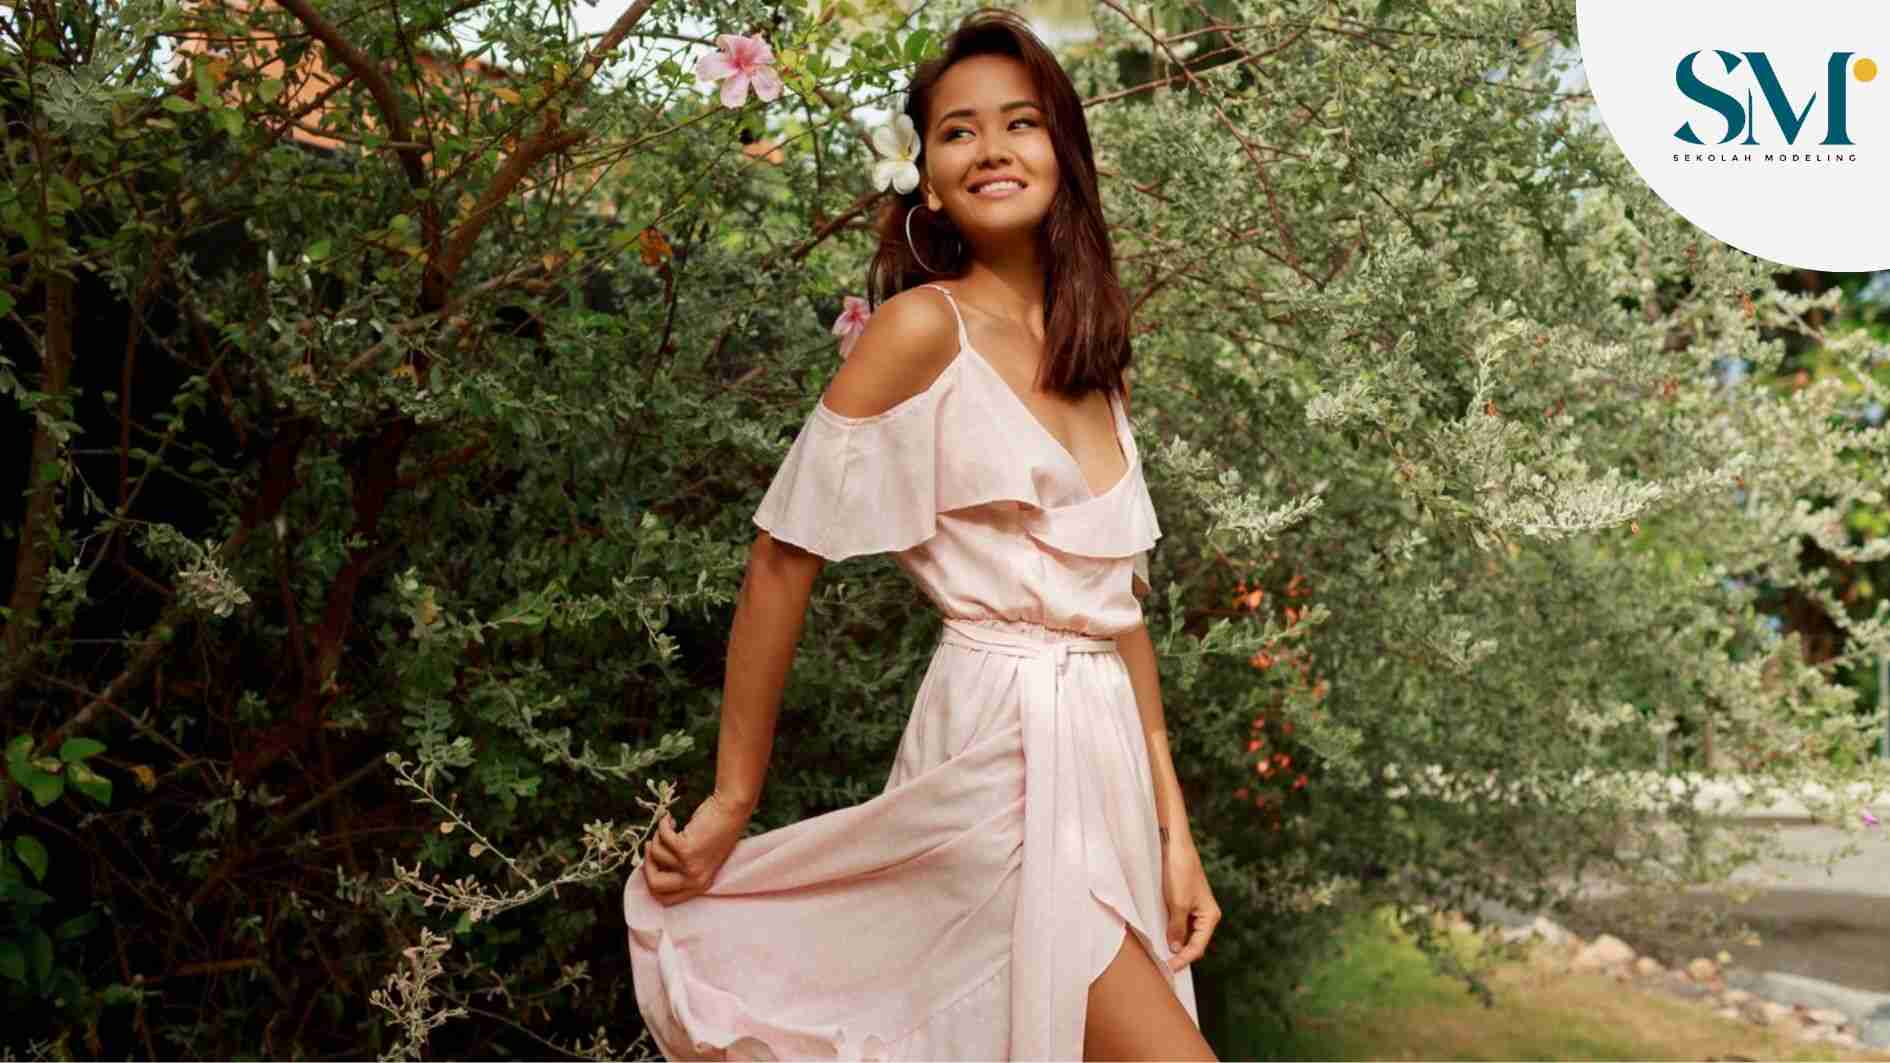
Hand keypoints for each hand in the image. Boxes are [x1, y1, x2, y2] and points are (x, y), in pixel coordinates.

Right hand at [641, 790, 752, 906]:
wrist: (731, 811)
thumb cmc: (714, 831)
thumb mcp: (699, 859)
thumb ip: (678, 869)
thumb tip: (646, 868)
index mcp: (700, 886)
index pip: (665, 899)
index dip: (651, 881)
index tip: (649, 862)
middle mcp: (695, 880)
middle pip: (654, 884)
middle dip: (647, 863)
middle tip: (650, 845)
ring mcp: (690, 866)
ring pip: (656, 854)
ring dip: (658, 836)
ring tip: (670, 826)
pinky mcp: (686, 849)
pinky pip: (661, 838)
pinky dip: (663, 824)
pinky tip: (670, 818)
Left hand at [1161, 833, 1219, 971]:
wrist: (1174, 845)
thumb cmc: (1179, 872)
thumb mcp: (1177, 904)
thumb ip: (1177, 928)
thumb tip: (1176, 948)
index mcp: (1210, 916)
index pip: (1198, 947)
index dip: (1183, 959)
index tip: (1168, 968)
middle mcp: (1205, 914)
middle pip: (1193, 942)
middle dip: (1179, 954)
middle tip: (1162, 965)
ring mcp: (1194, 908)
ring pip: (1185, 933)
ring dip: (1173, 943)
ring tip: (1159, 954)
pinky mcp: (1183, 901)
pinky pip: (1178, 922)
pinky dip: (1169, 930)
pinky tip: (1159, 935)